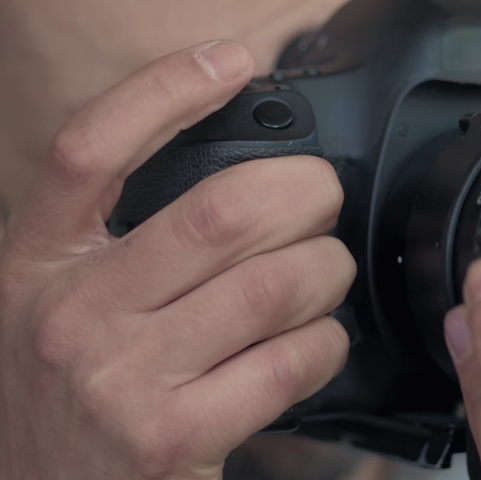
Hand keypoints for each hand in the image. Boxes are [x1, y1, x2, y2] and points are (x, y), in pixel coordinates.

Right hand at [0, 41, 354, 478]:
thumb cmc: (73, 398)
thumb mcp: (63, 306)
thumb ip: (124, 245)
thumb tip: (239, 186)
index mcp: (36, 263)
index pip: (90, 149)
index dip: (165, 91)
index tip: (230, 62)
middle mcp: (70, 313)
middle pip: (219, 212)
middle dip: (305, 193)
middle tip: (323, 201)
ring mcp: (120, 379)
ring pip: (271, 284)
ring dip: (327, 270)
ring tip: (327, 274)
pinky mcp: (172, 437)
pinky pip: (288, 361)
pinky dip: (325, 343)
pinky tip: (318, 343)